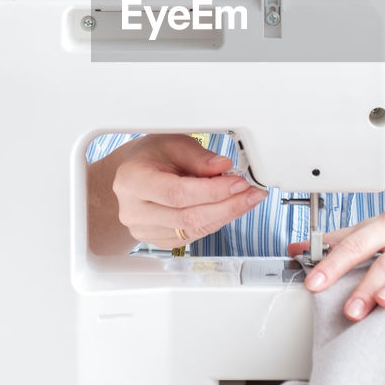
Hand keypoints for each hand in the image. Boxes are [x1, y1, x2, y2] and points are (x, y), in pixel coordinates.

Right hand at [111, 134, 267, 248]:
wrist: (134, 172)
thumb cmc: (152, 155)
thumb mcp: (174, 143)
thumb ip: (200, 157)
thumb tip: (224, 168)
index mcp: (132, 181)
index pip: (177, 193)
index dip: (212, 191)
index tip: (239, 183)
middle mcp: (133, 210)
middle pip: (187, 217)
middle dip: (227, 206)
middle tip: (252, 194)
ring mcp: (144, 230)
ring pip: (193, 229)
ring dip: (225, 214)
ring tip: (247, 199)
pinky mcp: (158, 240)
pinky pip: (193, 235)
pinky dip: (215, 221)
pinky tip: (230, 208)